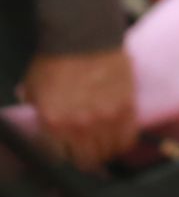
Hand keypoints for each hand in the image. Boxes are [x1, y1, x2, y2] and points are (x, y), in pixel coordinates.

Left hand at [22, 48, 138, 170]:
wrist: (83, 35)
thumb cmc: (56, 59)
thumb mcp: (33, 90)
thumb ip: (39, 113)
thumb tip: (43, 123)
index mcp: (53, 124)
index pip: (60, 160)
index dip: (63, 157)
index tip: (66, 154)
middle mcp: (81, 126)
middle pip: (87, 160)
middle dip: (84, 159)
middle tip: (85, 153)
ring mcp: (106, 117)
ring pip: (109, 152)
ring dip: (105, 152)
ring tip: (102, 145)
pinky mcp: (127, 107)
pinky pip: (128, 137)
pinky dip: (123, 141)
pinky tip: (118, 137)